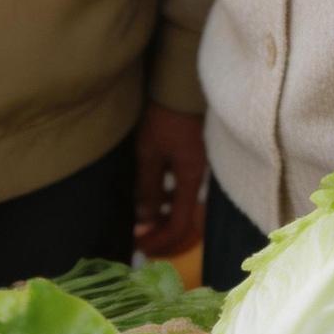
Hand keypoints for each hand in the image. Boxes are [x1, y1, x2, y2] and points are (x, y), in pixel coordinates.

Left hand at [133, 101, 206, 259]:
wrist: (179, 86)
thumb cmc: (164, 118)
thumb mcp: (150, 153)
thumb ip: (148, 186)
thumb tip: (144, 219)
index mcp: (190, 179)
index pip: (179, 223)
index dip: (161, 240)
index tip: (142, 248)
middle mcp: (195, 176)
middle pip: (182, 216)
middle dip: (161, 231)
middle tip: (139, 238)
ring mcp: (193, 165)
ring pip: (178, 200)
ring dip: (159, 213)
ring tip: (138, 217)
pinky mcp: (187, 154)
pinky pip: (176, 185)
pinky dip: (162, 195)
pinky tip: (147, 192)